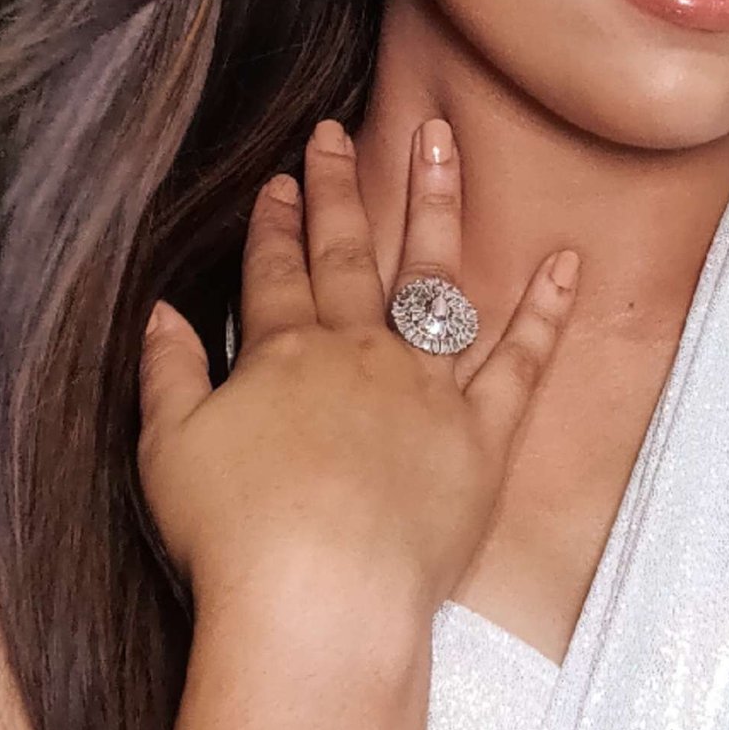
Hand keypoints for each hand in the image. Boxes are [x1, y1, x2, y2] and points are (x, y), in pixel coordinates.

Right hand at [135, 117, 579, 620]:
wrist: (319, 597)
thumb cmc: (234, 536)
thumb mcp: (169, 451)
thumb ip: (168, 373)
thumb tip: (163, 312)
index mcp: (286, 355)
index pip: (276, 272)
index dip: (275, 223)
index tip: (279, 180)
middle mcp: (359, 352)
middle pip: (347, 254)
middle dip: (338, 188)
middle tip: (335, 132)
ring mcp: (426, 384)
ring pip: (433, 278)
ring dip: (435, 204)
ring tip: (440, 142)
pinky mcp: (481, 431)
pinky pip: (520, 361)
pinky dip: (546, 312)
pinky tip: (566, 263)